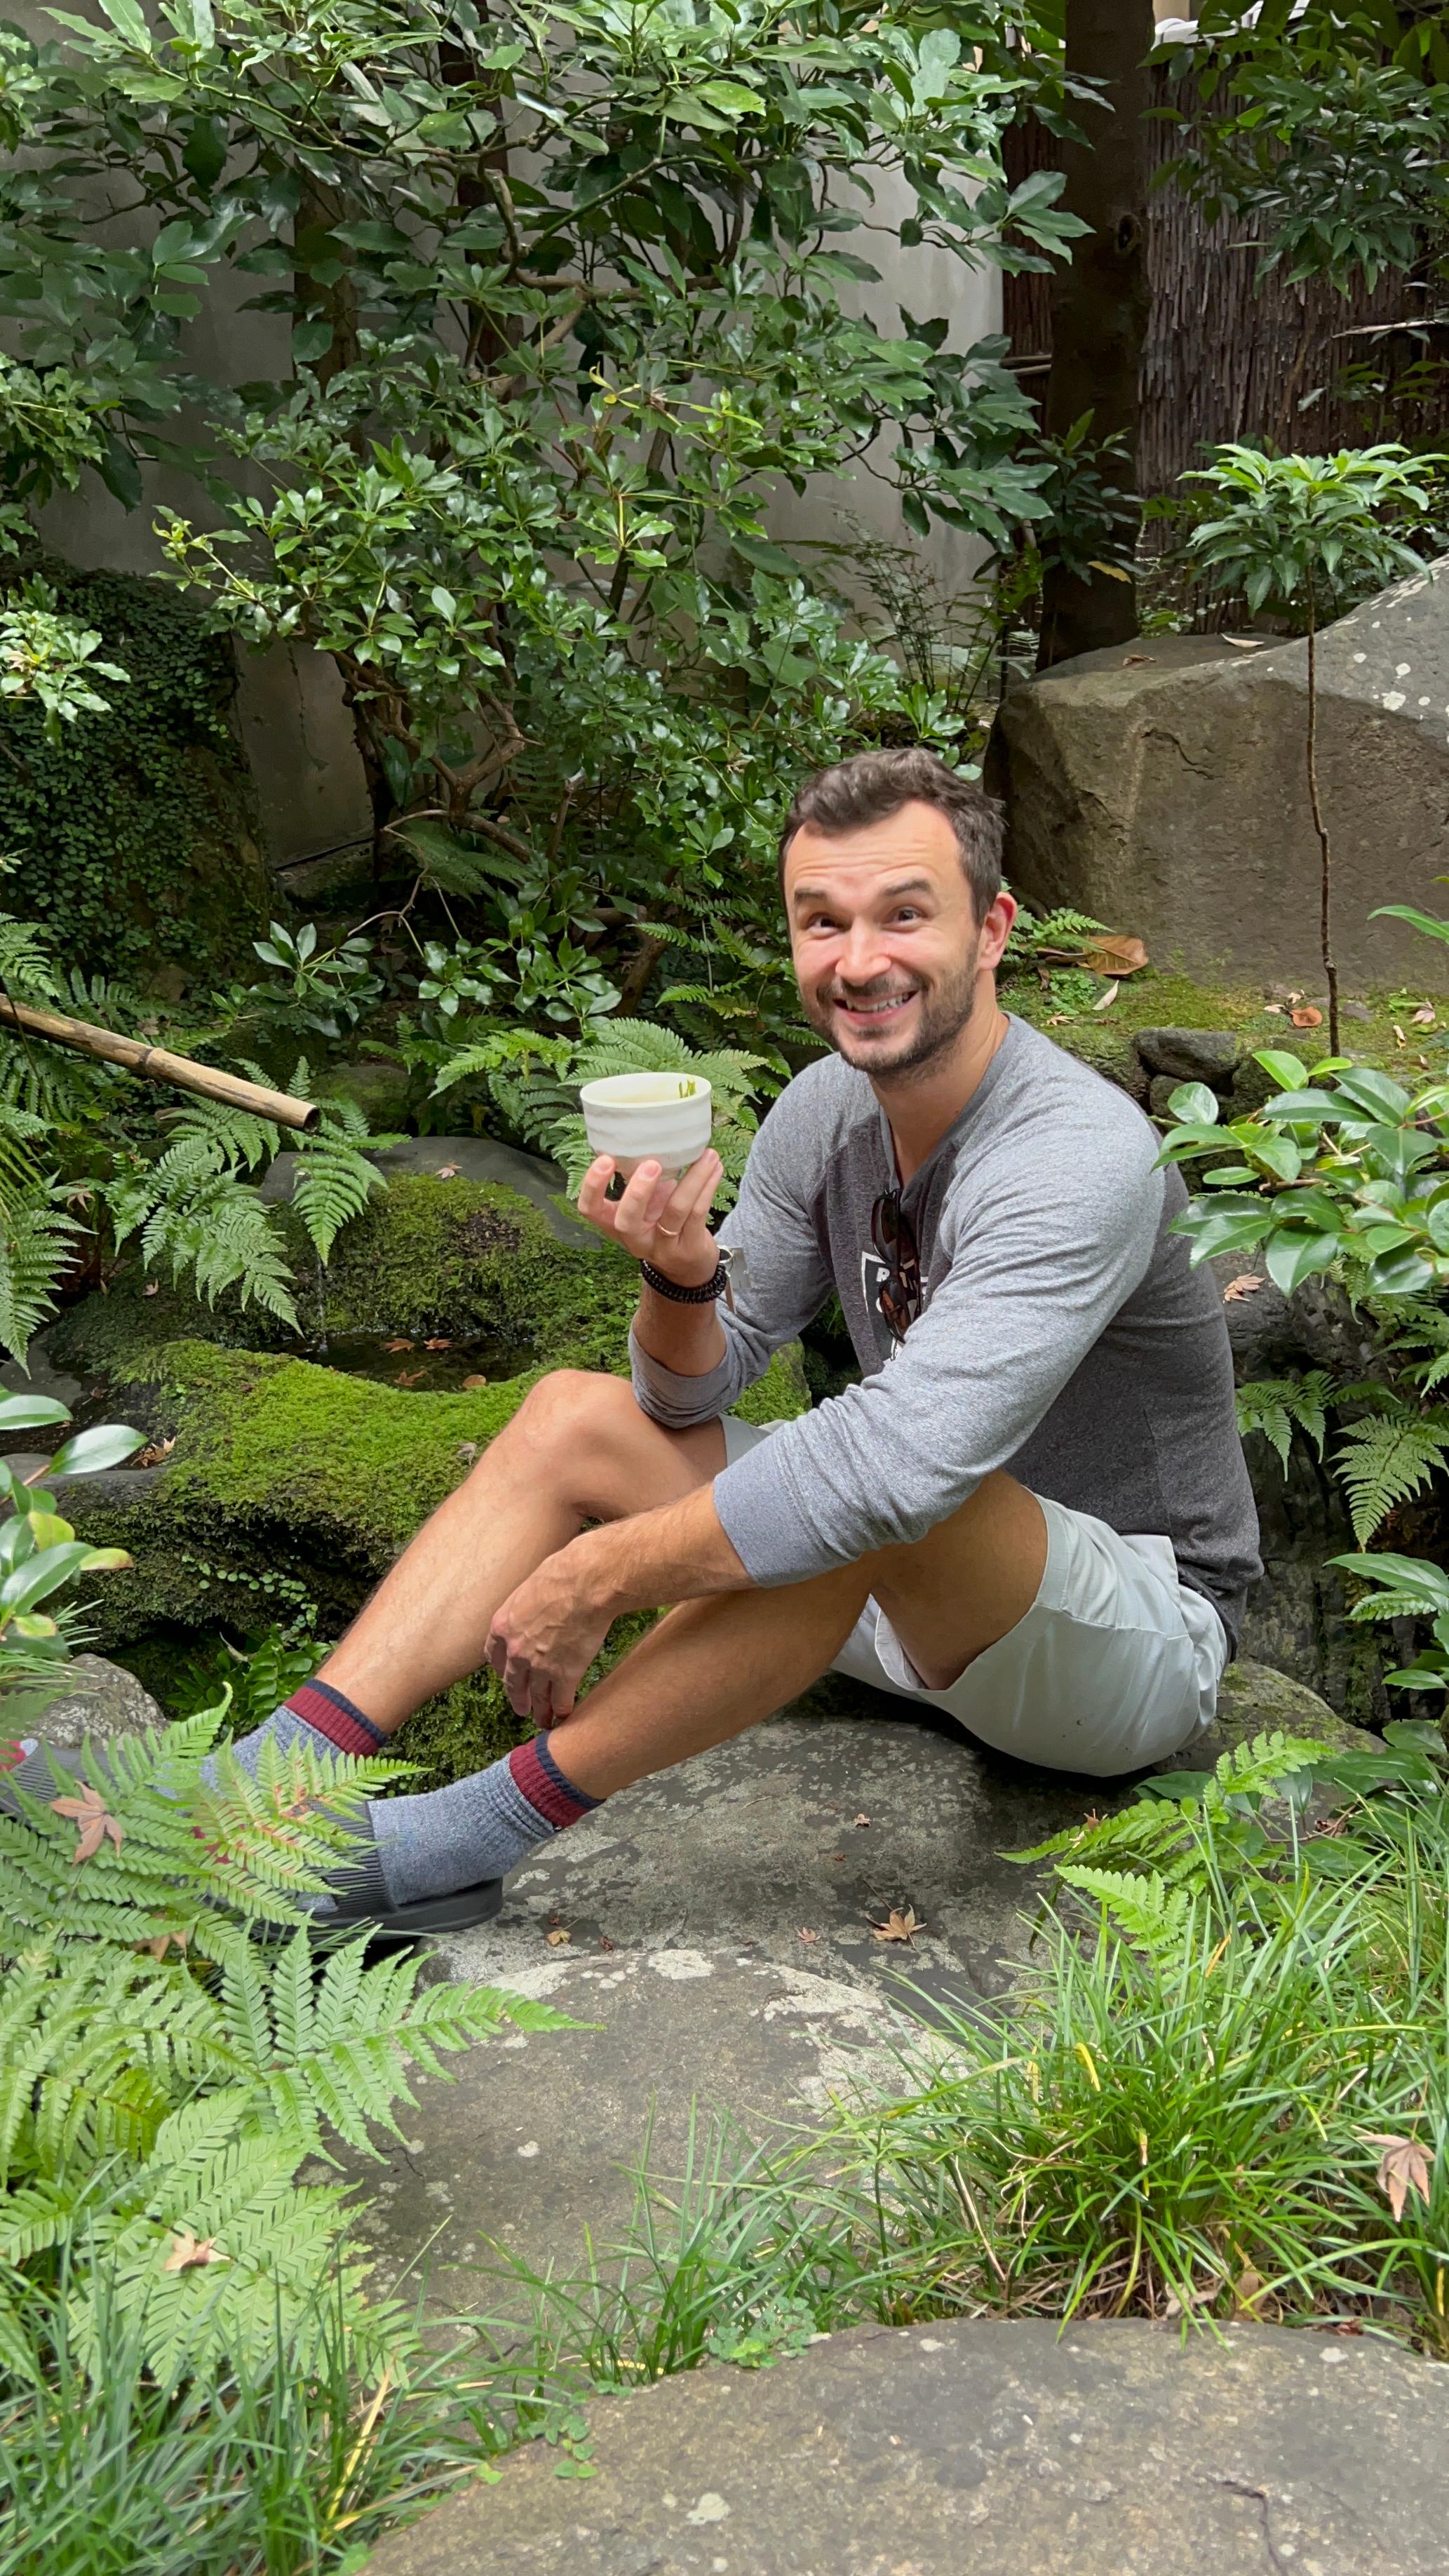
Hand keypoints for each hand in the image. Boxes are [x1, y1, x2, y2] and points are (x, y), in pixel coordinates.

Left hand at [486, 1553, 612, 1725]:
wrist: (585, 1584)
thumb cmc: (561, 1575)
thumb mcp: (530, 1587)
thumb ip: (527, 1605)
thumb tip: (535, 1604)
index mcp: (503, 1626)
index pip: (493, 1655)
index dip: (499, 1669)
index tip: (505, 1675)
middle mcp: (516, 1650)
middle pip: (512, 1681)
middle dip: (517, 1697)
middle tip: (521, 1708)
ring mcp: (539, 1665)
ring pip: (536, 1696)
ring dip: (540, 1711)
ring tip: (543, 1720)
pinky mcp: (564, 1673)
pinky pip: (561, 1699)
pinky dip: (562, 1709)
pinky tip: (565, 1715)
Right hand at [577, 1147, 721, 1286]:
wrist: (687, 1268)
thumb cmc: (660, 1225)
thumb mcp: (644, 1208)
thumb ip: (640, 1181)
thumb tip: (648, 1136)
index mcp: (616, 1224)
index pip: (591, 1210)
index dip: (593, 1186)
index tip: (605, 1159)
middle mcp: (635, 1239)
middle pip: (627, 1220)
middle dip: (638, 1191)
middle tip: (652, 1164)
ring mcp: (663, 1246)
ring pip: (675, 1211)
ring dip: (693, 1178)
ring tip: (707, 1154)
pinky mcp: (689, 1247)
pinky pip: (698, 1213)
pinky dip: (707, 1186)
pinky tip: (714, 1167)